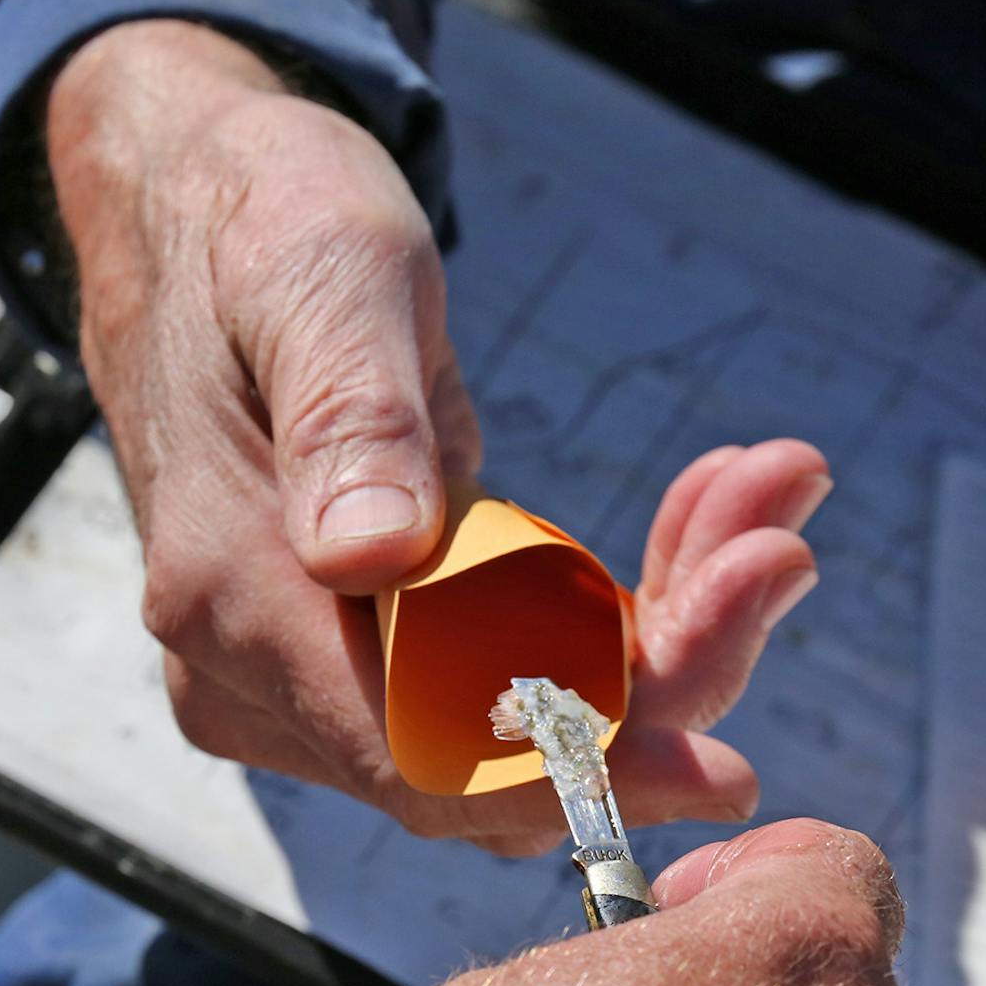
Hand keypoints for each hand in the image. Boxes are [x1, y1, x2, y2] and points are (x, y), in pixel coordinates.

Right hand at [47, 23, 828, 853]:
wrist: (207, 213)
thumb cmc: (262, 226)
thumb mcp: (321, 277)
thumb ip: (351, 416)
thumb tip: (373, 557)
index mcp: (238, 596)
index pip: (424, 755)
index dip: (580, 772)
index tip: (723, 766)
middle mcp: (263, 668)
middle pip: (502, 750)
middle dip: (665, 670)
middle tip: (779, 549)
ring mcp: (317, 668)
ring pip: (533, 720)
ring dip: (670, 631)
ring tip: (765, 497)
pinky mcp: (376, 641)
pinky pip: (526, 672)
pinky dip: (630, 612)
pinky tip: (710, 514)